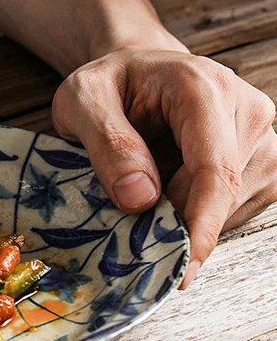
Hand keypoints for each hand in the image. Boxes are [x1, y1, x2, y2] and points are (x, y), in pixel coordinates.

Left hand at [52, 44, 276, 287]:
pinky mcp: (264, 159)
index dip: (201, 224)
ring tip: (149, 188)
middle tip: (130, 221)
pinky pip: (239, 208)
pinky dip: (201, 213)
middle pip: (224, 193)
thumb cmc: (109, 85)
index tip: (184, 269)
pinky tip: (172, 191)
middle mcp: (246, 108)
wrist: (138, 72)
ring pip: (234, 206)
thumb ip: (106, 143)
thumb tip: (140, 199)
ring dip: (188, 216)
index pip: (214, 168)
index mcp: (202, 87)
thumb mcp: (81, 101)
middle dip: (178, 222)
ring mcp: (262, 135)